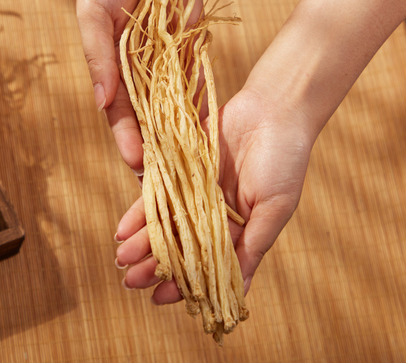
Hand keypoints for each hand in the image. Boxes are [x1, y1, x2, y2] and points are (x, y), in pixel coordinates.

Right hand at [76, 0, 190, 172]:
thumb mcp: (92, 14)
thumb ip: (98, 58)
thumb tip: (102, 103)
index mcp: (110, 67)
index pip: (117, 113)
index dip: (126, 138)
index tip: (137, 163)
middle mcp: (137, 72)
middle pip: (146, 119)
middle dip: (154, 150)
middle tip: (162, 182)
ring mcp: (164, 64)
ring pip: (172, 110)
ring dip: (178, 139)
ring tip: (188, 168)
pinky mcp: (189, 50)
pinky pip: (195, 84)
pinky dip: (200, 109)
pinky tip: (208, 134)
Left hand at [114, 86, 313, 302]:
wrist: (276, 107)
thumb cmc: (284, 160)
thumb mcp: (273, 209)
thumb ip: (252, 248)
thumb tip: (238, 294)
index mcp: (239, 231)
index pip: (207, 265)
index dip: (184, 283)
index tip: (161, 298)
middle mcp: (214, 215)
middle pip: (180, 246)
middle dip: (155, 266)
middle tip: (130, 282)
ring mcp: (196, 192)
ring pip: (164, 223)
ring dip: (142, 242)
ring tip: (121, 259)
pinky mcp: (181, 167)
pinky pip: (157, 191)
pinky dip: (140, 211)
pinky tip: (122, 228)